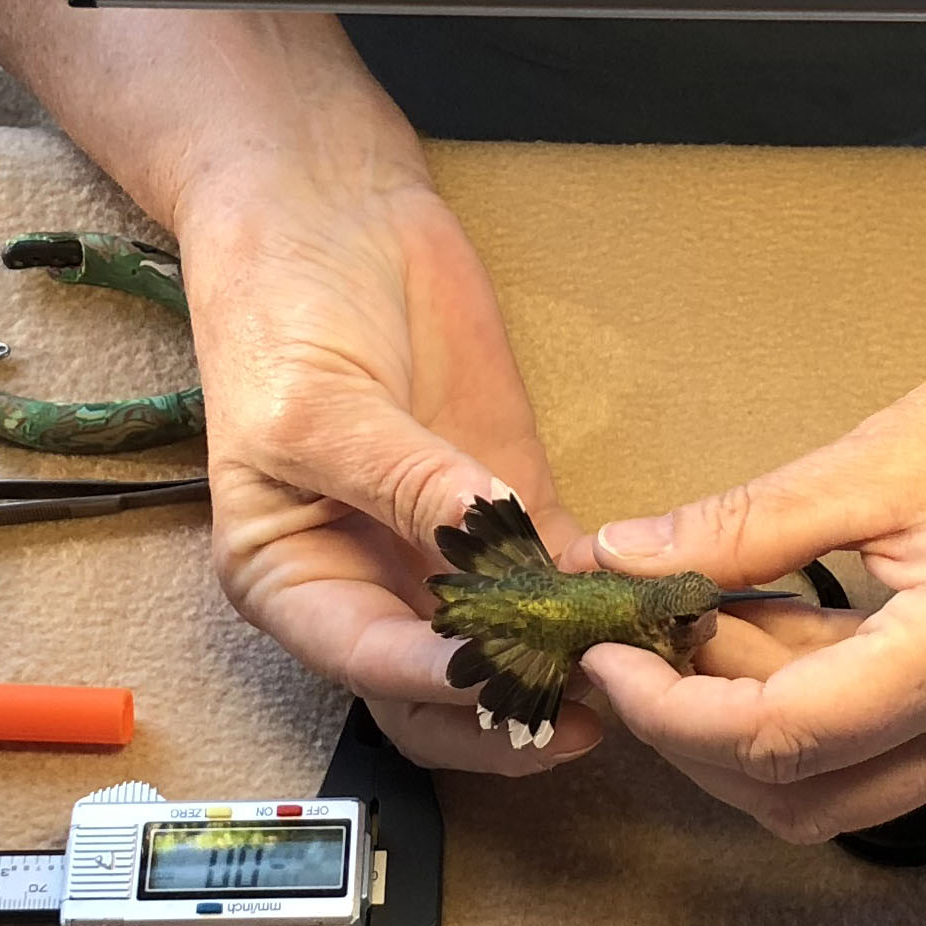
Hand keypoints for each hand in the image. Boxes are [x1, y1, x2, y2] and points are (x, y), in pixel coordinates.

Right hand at [168, 152, 601, 775]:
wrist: (329, 215)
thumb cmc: (284, 309)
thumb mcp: (320, 403)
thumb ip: (401, 480)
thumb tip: (482, 539)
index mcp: (294, 581)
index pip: (366, 662)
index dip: (435, 682)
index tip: (500, 676)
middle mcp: (368, 587)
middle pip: (437, 695)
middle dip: (506, 710)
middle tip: (580, 706)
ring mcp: (445, 557)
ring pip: (508, 653)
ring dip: (563, 669)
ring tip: (623, 669)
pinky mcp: (512, 512)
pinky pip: (559, 578)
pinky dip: (599, 601)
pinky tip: (641, 608)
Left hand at [581, 273, 925, 838]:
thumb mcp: (875, 459)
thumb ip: (745, 526)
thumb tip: (628, 560)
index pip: (781, 736)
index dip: (674, 711)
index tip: (608, 657)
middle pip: (800, 794)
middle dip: (699, 733)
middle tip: (641, 643)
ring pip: (838, 789)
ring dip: (752, 728)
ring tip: (707, 618)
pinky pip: (884, 750)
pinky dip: (811, 710)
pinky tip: (773, 625)